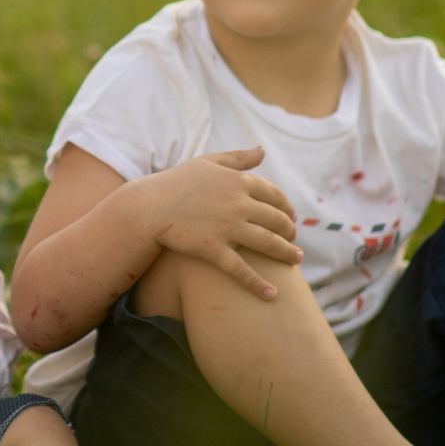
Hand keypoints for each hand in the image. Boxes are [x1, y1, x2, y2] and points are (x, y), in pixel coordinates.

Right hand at [135, 147, 300, 299]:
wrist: (148, 207)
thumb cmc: (177, 183)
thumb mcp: (208, 163)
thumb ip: (238, 157)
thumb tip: (262, 151)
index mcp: (238, 182)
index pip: (275, 196)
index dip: (287, 208)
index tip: (292, 217)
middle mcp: (237, 204)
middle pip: (276, 220)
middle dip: (290, 232)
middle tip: (294, 240)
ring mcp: (226, 227)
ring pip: (267, 243)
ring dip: (287, 253)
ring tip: (296, 260)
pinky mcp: (213, 249)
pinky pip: (241, 269)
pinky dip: (258, 284)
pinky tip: (272, 295)